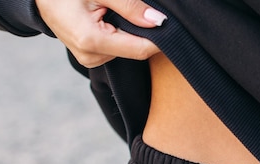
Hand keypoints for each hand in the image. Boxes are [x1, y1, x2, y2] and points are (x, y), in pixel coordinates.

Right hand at [35, 0, 164, 67]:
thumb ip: (130, 6)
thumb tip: (158, 21)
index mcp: (91, 41)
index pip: (140, 49)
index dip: (159, 38)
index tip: (170, 24)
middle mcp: (91, 57)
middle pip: (134, 50)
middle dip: (141, 31)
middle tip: (134, 8)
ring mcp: (89, 60)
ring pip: (126, 50)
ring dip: (129, 32)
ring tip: (112, 11)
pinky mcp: (90, 58)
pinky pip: (115, 49)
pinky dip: (119, 35)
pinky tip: (108, 21)